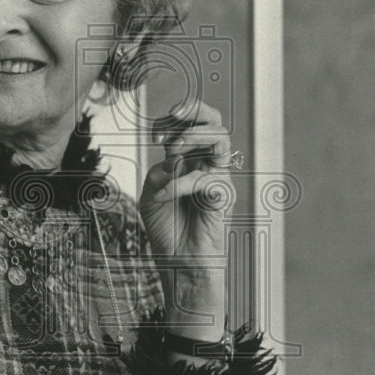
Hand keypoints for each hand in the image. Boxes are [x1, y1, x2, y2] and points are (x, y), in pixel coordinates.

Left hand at [138, 99, 235, 334]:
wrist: (179, 264)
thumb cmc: (168, 230)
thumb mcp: (151, 194)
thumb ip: (159, 171)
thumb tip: (172, 158)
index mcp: (189, 160)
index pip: (190, 125)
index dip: (171, 120)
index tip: (153, 133)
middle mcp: (206, 165)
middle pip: (214, 121)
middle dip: (194, 110)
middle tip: (173, 114)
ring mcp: (217, 179)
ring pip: (220, 139)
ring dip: (193, 136)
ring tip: (172, 150)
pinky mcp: (222, 198)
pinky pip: (207, 179)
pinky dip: (181, 183)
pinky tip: (166, 194)